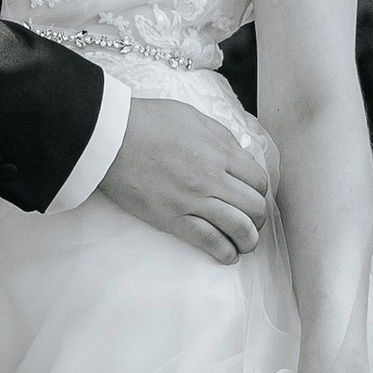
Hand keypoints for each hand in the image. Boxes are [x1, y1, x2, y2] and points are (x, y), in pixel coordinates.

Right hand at [97, 98, 273, 265]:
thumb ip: (220, 136)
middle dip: (259, 217)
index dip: (260, 190)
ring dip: (249, 240)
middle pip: (254, 206)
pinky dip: (224, 252)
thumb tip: (238, 154)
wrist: (112, 137)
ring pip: (238, 227)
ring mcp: (192, 200)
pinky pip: (208, 241)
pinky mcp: (172, 218)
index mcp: (219, 151)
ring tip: (246, 243)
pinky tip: (228, 256)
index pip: (258, 179)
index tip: (253, 194)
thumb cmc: (148, 122)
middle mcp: (212, 178)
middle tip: (252, 220)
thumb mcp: (193, 116)